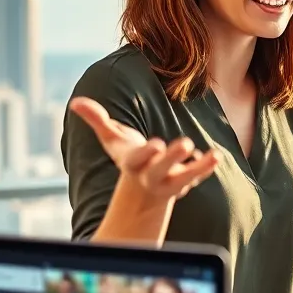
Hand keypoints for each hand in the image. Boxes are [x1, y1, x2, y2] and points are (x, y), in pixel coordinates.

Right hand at [69, 97, 219, 202]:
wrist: (143, 190)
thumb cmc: (128, 157)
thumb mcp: (112, 140)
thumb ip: (97, 120)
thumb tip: (76, 102)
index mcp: (133, 163)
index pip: (137, 159)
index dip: (146, 153)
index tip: (156, 143)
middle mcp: (150, 175)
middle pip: (160, 169)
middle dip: (171, 158)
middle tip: (185, 143)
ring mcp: (169, 181)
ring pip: (184, 177)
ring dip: (198, 168)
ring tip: (214, 156)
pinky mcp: (185, 182)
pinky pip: (197, 176)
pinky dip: (206, 168)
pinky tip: (216, 157)